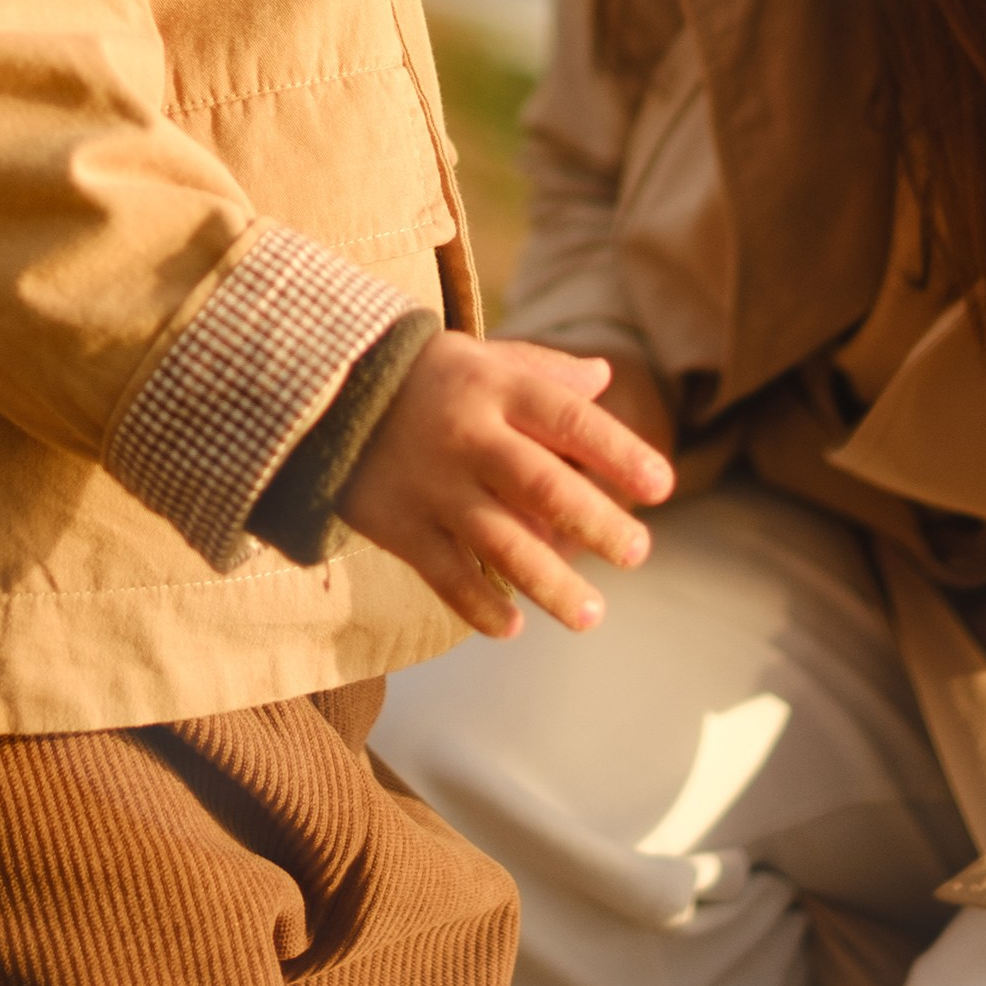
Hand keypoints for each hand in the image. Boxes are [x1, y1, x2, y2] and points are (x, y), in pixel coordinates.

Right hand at [341, 336, 675, 641]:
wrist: (323, 392)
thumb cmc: (426, 377)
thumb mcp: (483, 359)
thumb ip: (544, 373)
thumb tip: (605, 375)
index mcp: (497, 390)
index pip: (569, 419)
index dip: (618, 451)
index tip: (663, 485)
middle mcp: (468, 437)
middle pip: (541, 484)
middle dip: (594, 522)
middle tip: (637, 553)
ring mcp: (432, 485)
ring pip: (498, 541)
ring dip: (548, 582)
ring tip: (591, 616)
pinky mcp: (398, 525)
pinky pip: (444, 574)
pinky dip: (477, 604)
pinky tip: (512, 626)